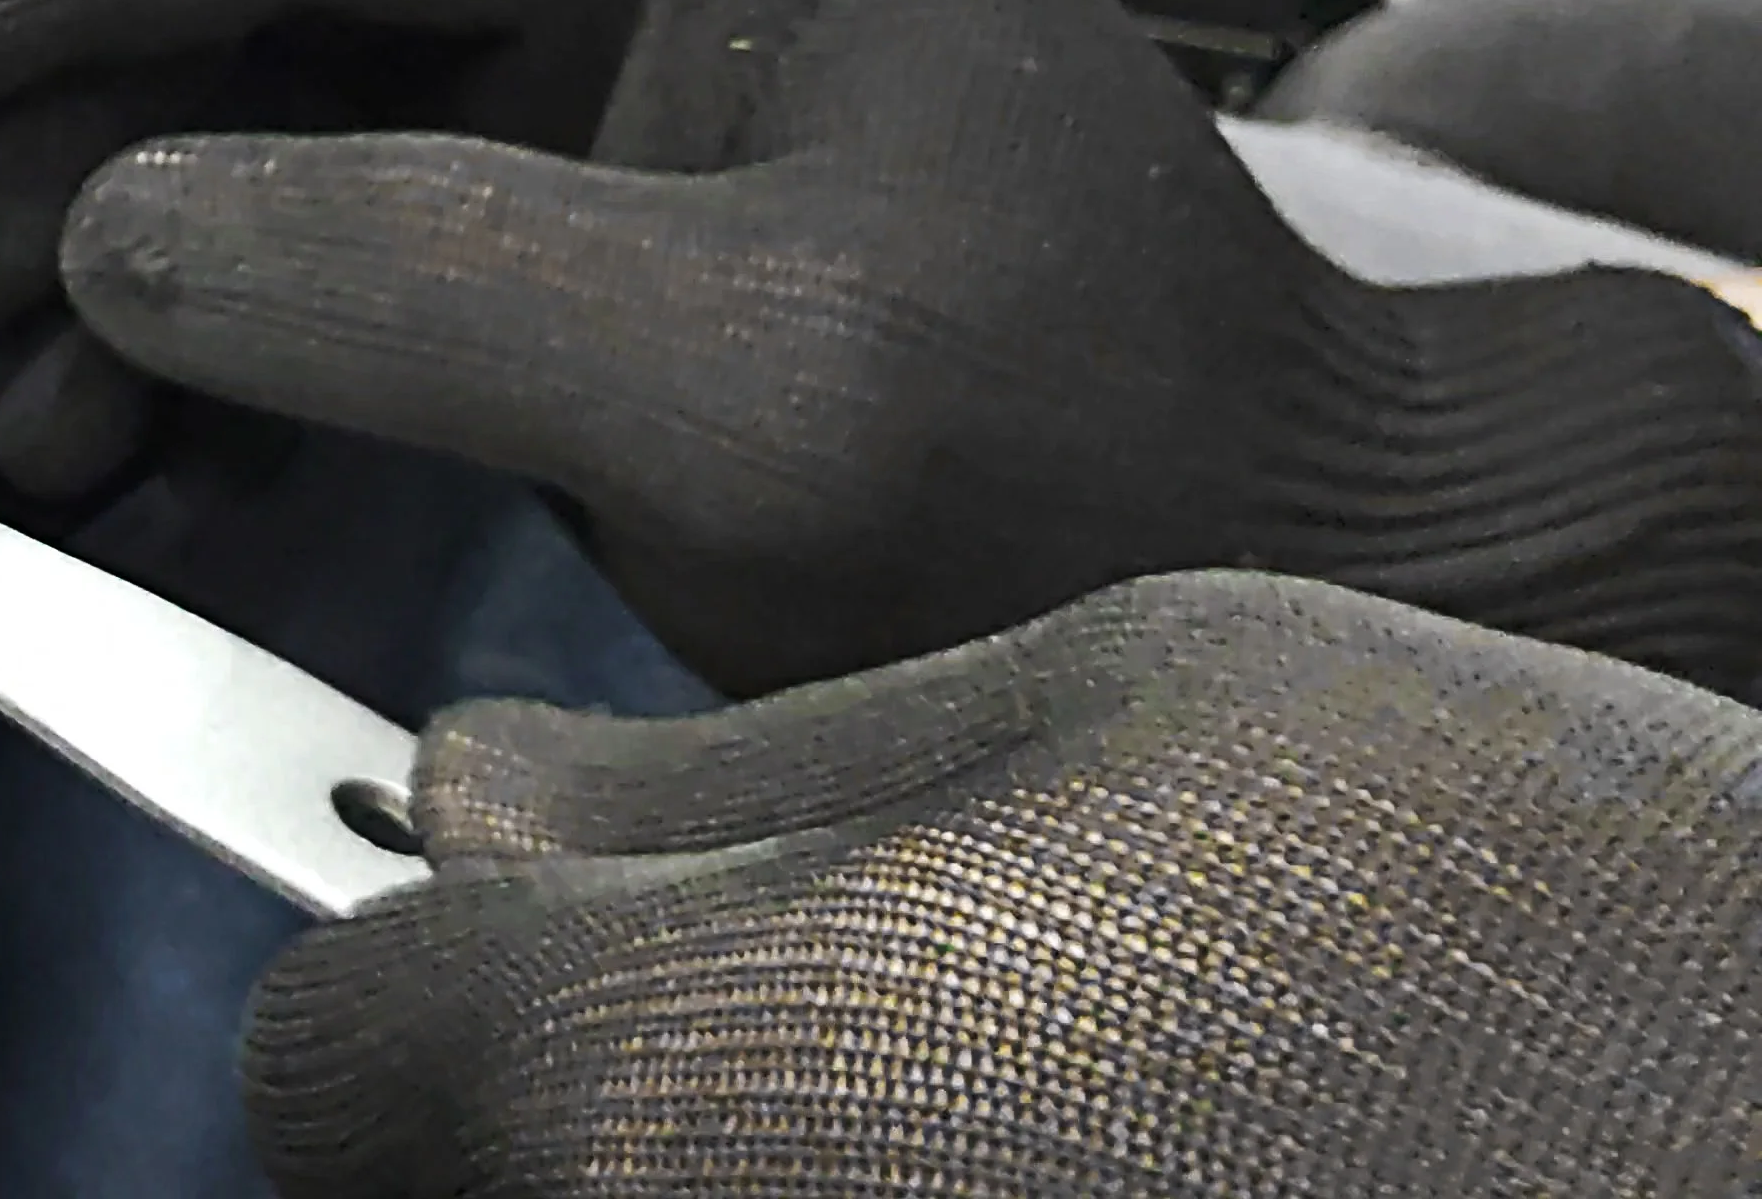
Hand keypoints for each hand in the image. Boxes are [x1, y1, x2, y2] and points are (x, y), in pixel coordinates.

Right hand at [0, 0, 1761, 691]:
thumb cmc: (1102, 468)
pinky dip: (202, 327)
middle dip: (42, 99)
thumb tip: (105, 230)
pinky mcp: (594, 205)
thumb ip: (414, 282)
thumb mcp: (760, 388)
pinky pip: (333, 220)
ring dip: (101, 242)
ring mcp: (620, 63)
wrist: (1292, 577)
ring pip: (268, 96)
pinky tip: (116, 437)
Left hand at [242, 572, 1761, 1194]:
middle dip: (543, 1090)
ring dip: (705, 1180)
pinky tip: (1056, 1182)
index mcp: (680, 1087)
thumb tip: (447, 784)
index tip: (545, 911)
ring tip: (973, 1101)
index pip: (325, 1048)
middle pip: (442, 1197)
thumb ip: (718, 768)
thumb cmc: (1526, 913)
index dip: (420, 958)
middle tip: (808, 1003)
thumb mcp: (1121, 702)